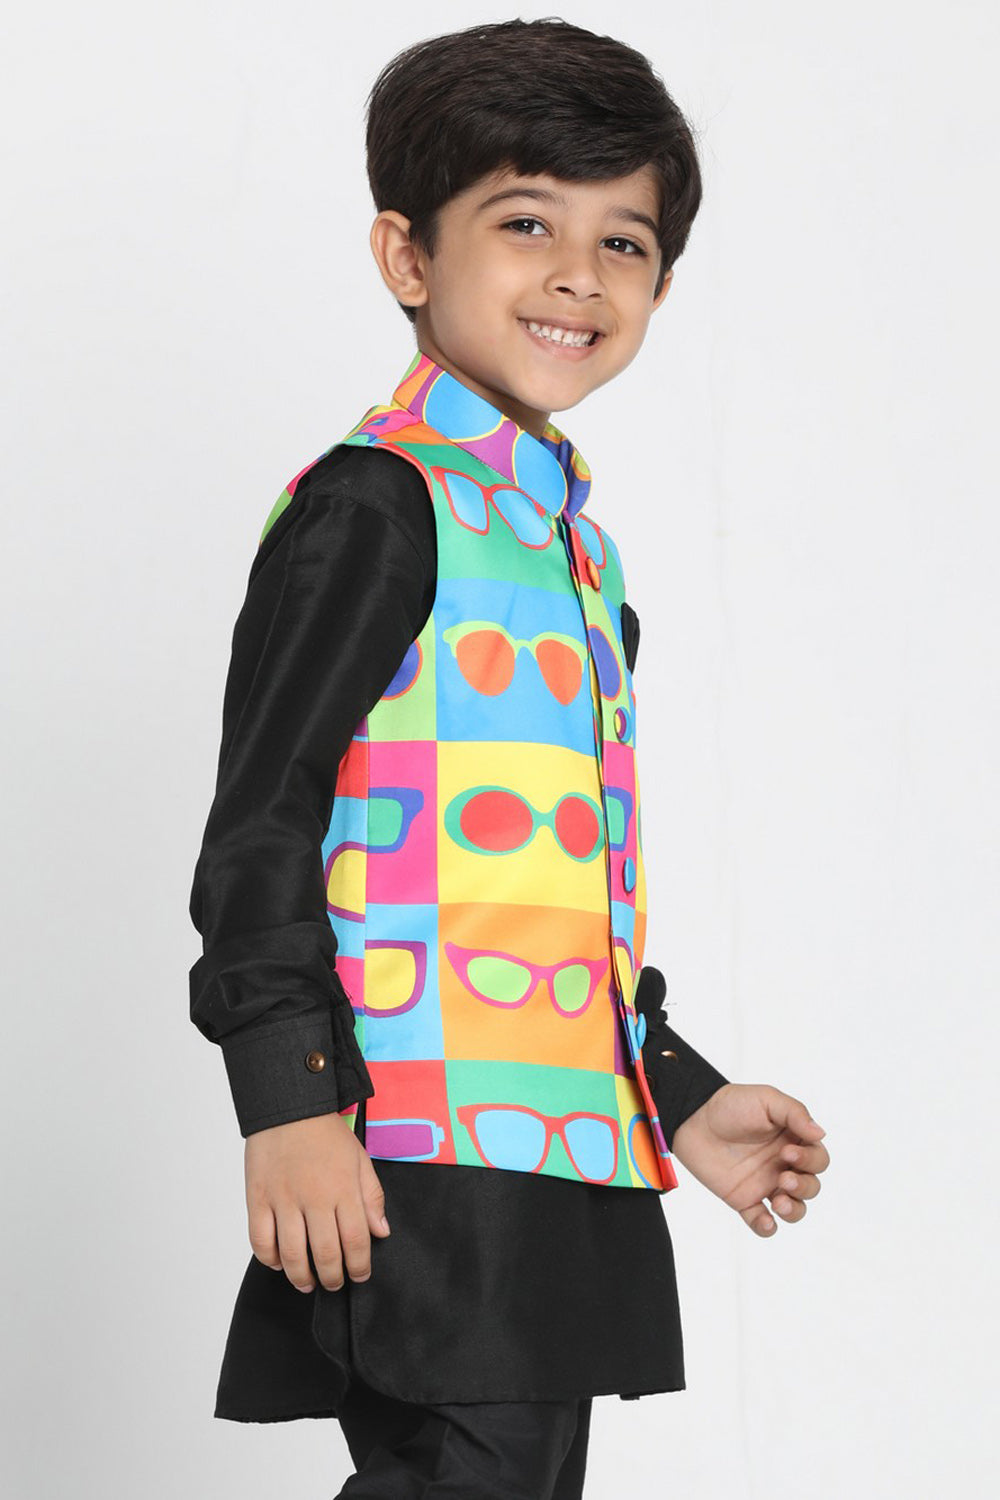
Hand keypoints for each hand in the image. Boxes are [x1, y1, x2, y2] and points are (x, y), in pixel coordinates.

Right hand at [244, 1113, 390, 1292]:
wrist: (288, 1107)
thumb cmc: (326, 1134)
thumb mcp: (360, 1159)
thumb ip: (372, 1196)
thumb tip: (381, 1232)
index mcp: (343, 1188)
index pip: (356, 1241)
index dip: (360, 1266)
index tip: (360, 1275)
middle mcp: (314, 1197)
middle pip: (325, 1254)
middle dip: (333, 1278)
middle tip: (334, 1283)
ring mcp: (283, 1199)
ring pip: (292, 1255)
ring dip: (302, 1278)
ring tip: (308, 1283)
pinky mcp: (258, 1198)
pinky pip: (260, 1241)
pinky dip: (270, 1259)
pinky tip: (280, 1262)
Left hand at [670, 1084, 828, 1236]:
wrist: (692, 1117)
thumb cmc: (731, 1104)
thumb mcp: (767, 1100)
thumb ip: (795, 1113)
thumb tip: (821, 1134)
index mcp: (793, 1141)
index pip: (818, 1159)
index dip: (810, 1161)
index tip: (787, 1152)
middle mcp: (782, 1165)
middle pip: (811, 1186)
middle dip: (804, 1187)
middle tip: (783, 1179)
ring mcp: (764, 1184)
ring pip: (793, 1208)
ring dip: (793, 1211)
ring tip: (779, 1202)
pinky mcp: (743, 1199)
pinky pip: (760, 1221)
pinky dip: (767, 1227)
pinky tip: (766, 1222)